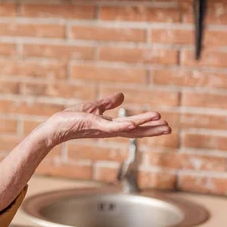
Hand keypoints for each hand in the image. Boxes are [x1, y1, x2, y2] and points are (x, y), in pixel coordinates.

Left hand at [46, 93, 170, 146]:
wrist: (56, 127)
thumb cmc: (72, 119)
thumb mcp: (94, 108)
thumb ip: (108, 103)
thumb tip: (122, 96)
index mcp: (111, 126)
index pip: (133, 126)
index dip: (148, 126)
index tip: (164, 124)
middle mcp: (110, 130)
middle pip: (135, 130)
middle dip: (152, 130)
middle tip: (170, 129)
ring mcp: (102, 129)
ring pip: (127, 127)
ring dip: (143, 125)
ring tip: (160, 122)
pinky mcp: (94, 125)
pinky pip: (110, 126)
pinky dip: (122, 126)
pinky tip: (132, 124)